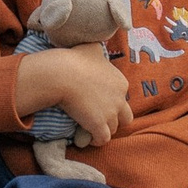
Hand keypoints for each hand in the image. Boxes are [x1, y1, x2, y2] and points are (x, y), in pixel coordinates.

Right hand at [15, 43, 133, 145]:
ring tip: (91, 128)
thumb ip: (98, 51)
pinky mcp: (100, 125)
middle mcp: (120, 98)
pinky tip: (88, 139)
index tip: (97, 101)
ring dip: (103, 129)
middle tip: (98, 117)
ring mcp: (111, 113)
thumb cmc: (74, 59)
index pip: (122, 96)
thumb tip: (96, 47)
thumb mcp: (91, 48)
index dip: (110, 100)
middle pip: (124, 116)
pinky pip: (103, 139)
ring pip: (113, 129)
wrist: (62, 74)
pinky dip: (96, 140)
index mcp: (120, 82)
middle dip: (114, 118)